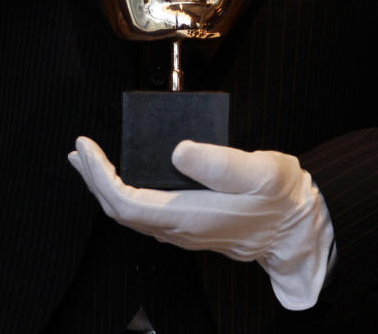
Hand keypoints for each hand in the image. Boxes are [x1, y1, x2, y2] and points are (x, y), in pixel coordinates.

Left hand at [68, 136, 333, 309]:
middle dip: (94, 180)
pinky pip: (144, 213)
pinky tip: (125, 177)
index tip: (86, 146)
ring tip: (90, 162)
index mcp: (188, 215)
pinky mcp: (190, 226)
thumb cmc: (281, 199)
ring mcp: (183, 231)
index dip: (100, 174)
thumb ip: (219, 163)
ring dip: (105, 186)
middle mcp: (179, 228)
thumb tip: (178, 151)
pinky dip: (124, 192)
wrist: (298, 232)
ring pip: (129, 213)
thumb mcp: (259, 172)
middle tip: (79, 151)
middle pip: (119, 210)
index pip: (125, 200)